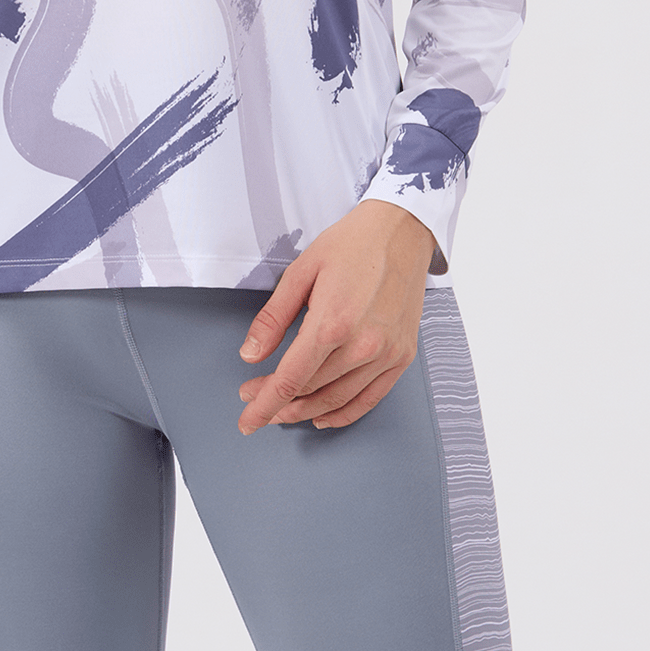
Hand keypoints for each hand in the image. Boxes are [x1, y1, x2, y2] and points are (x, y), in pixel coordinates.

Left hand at [236, 200, 437, 434]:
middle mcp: (362, 345)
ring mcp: (386, 354)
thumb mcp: (301, 271)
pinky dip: (344, 414)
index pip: (290, 378)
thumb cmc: (352, 244)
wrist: (401, 230)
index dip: (265, 404)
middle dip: (278, 402)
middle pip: (311, 390)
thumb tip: (251, 354)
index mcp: (332, 322)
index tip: (247, 420)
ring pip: (338, 400)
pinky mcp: (402, 356)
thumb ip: (273, 318)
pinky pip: (370, 399)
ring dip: (307, 411)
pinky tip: (324, 416)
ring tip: (285, 410)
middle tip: (255, 399)